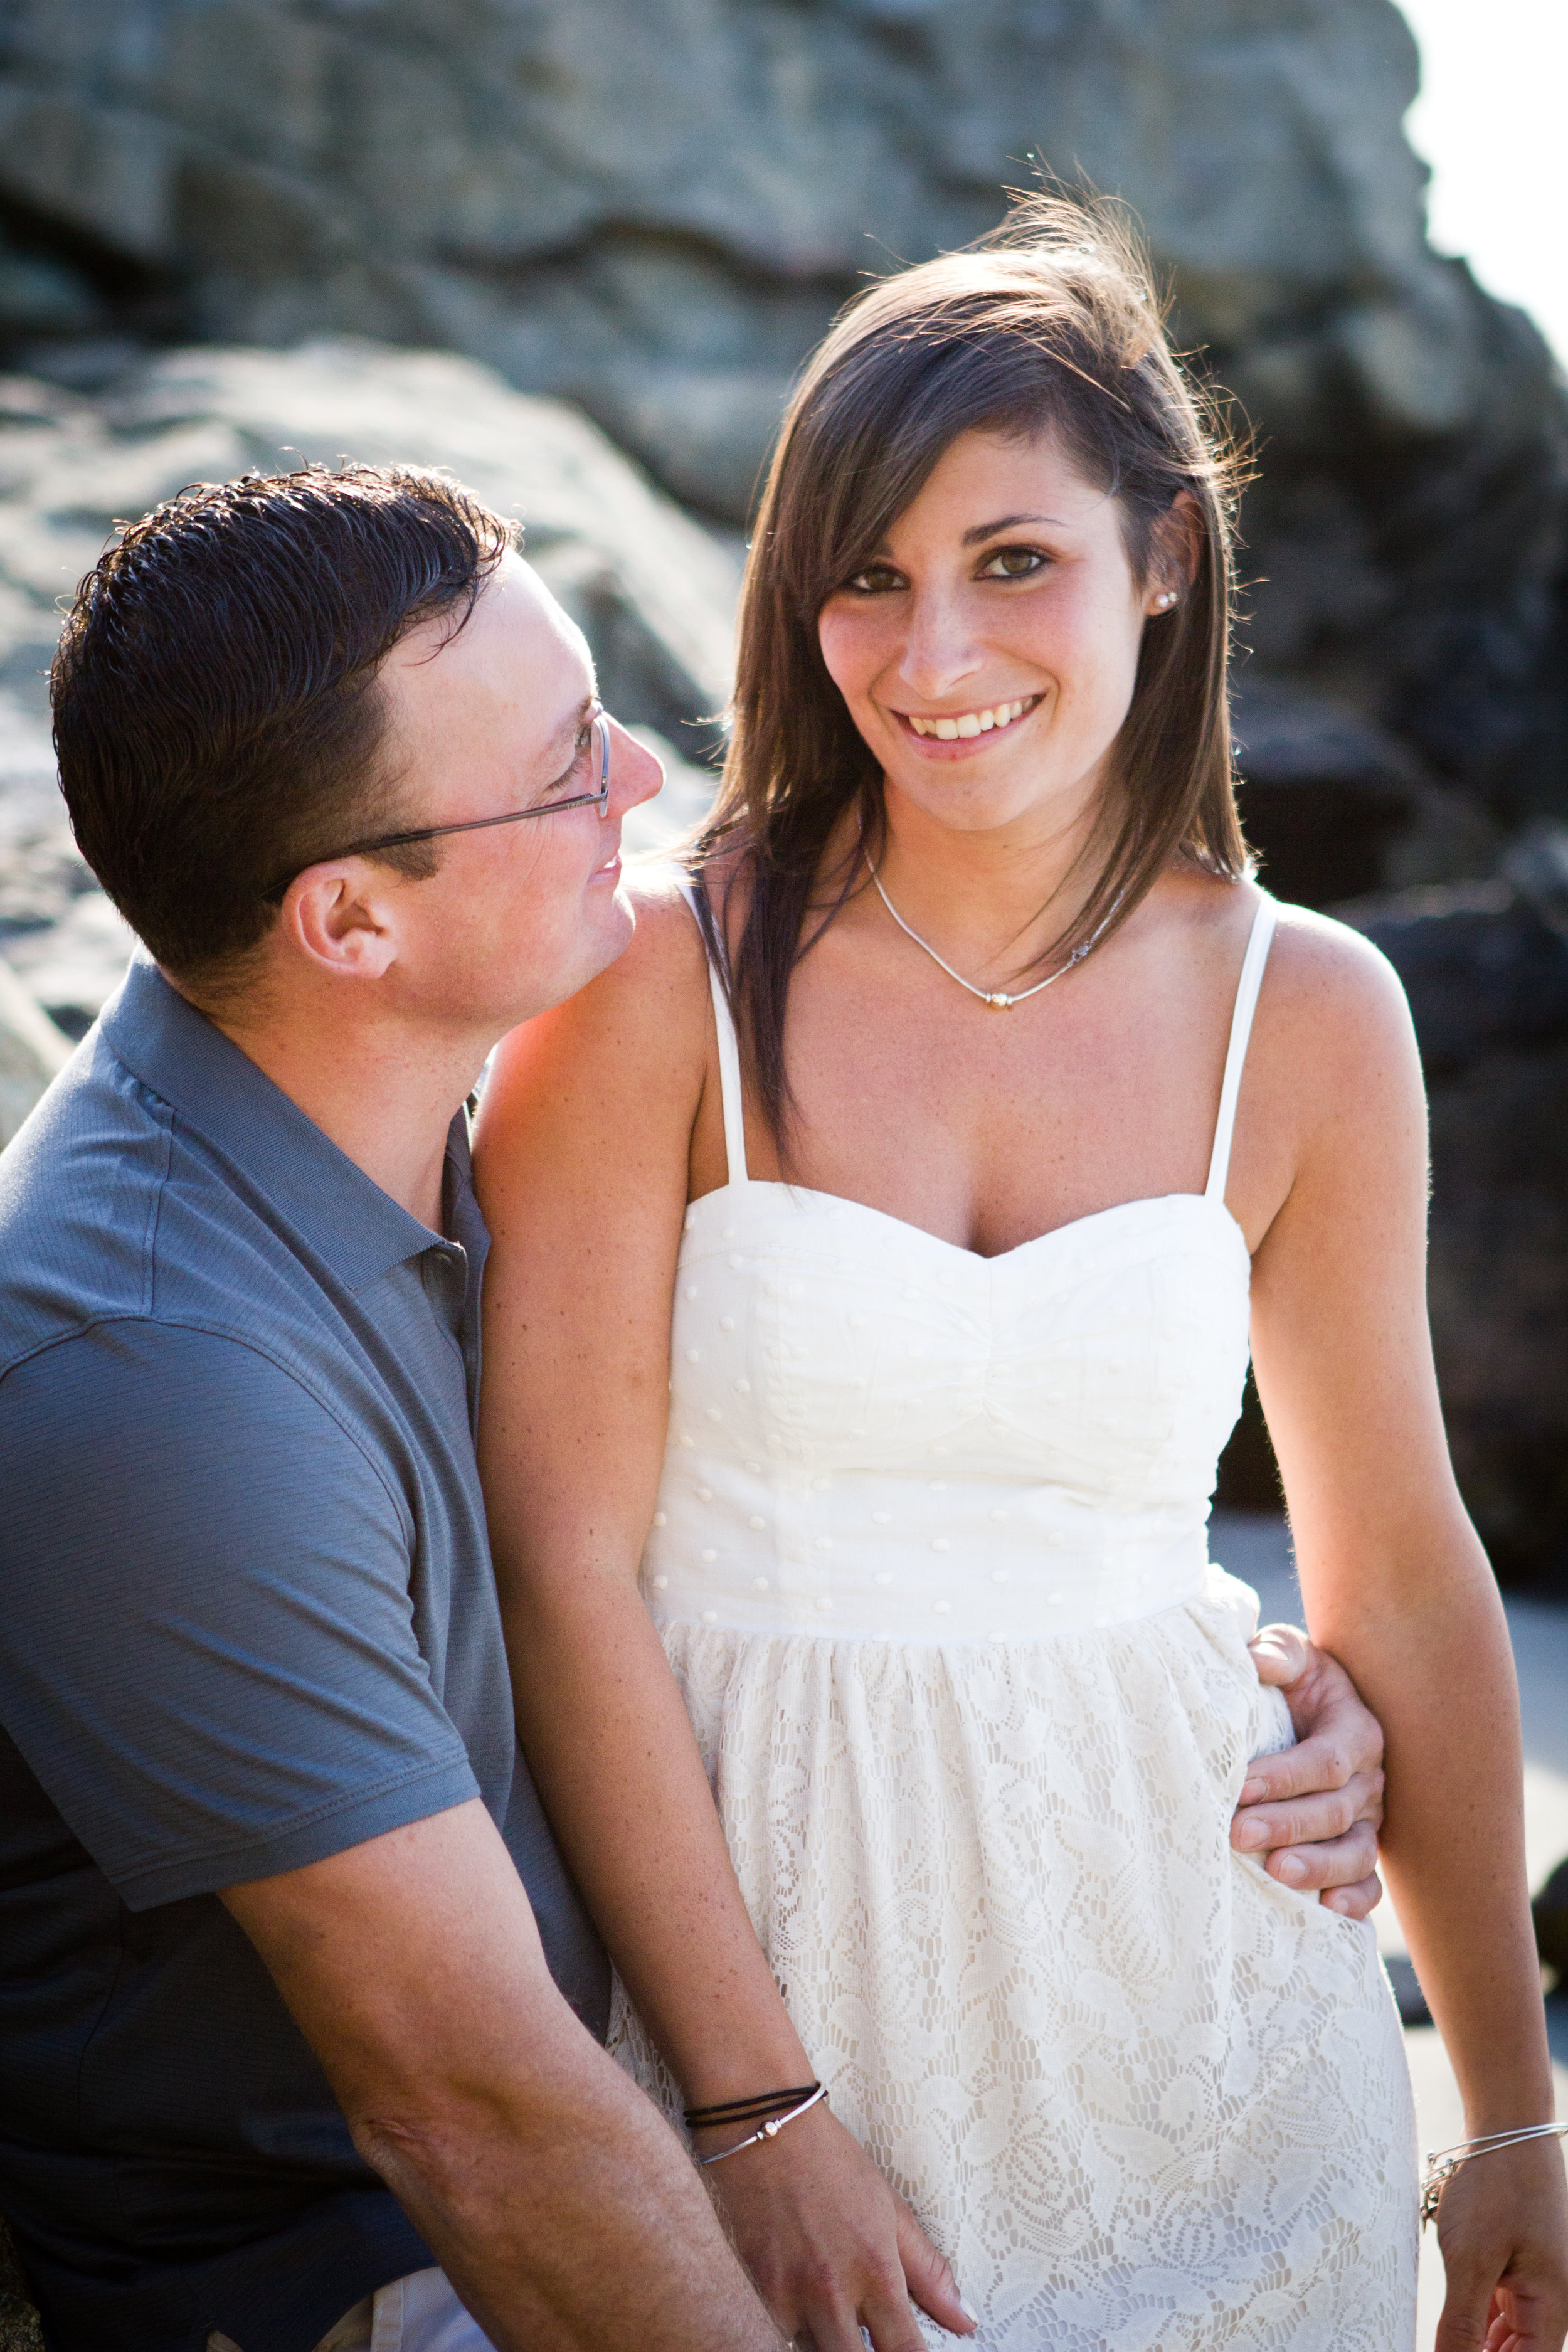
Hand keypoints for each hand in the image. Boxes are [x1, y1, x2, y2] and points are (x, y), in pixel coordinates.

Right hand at [699, 2099, 974, 2349]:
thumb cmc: (832, 2161)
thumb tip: (965, 2320)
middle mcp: (832, 2294)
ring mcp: (790, 2298)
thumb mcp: (891, 2209)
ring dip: (836, 2343)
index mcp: (875, 2271)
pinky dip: (804, 2328)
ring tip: (844, 2315)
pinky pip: (787, 2335)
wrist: (764, 2129)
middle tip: (878, 2338)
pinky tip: (812, 2300)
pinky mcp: (759, 2294)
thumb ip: (928, 2271)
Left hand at [1232, 1624, 1384, 1918]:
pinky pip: (1369, 1884)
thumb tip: (1258, 1662)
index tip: (1237, 1786)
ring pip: (1356, 1852)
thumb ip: (1278, 1653)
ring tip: (1275, 1874)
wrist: (1309, 1709)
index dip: (1283, 1776)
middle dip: (1286, 1824)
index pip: (1325, 1761)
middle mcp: (1369, 1780)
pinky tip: (1325, 1909)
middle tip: (1238, 1834)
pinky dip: (1354, 1901)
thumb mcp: (1290, 1655)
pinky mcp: (1361, 1850)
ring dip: (1317, 1867)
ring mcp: (1369, 1821)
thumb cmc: (1293, 1681)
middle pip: (1335, 1811)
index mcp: (1356, 1731)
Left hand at [1432, 2134, 1567, 2350]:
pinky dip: (1479, 2322)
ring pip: (1510, 2337)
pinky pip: (1502, 2310)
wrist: (1507, 2128)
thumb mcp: (1470, 2259)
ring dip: (1480, 2344)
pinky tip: (1454, 2328)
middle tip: (1441, 2347)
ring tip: (1446, 2340)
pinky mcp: (1519, 2266)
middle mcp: (1554, 2301)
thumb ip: (1461, 2323)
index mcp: (1555, 2307)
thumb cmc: (1494, 2187)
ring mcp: (1537, 2283)